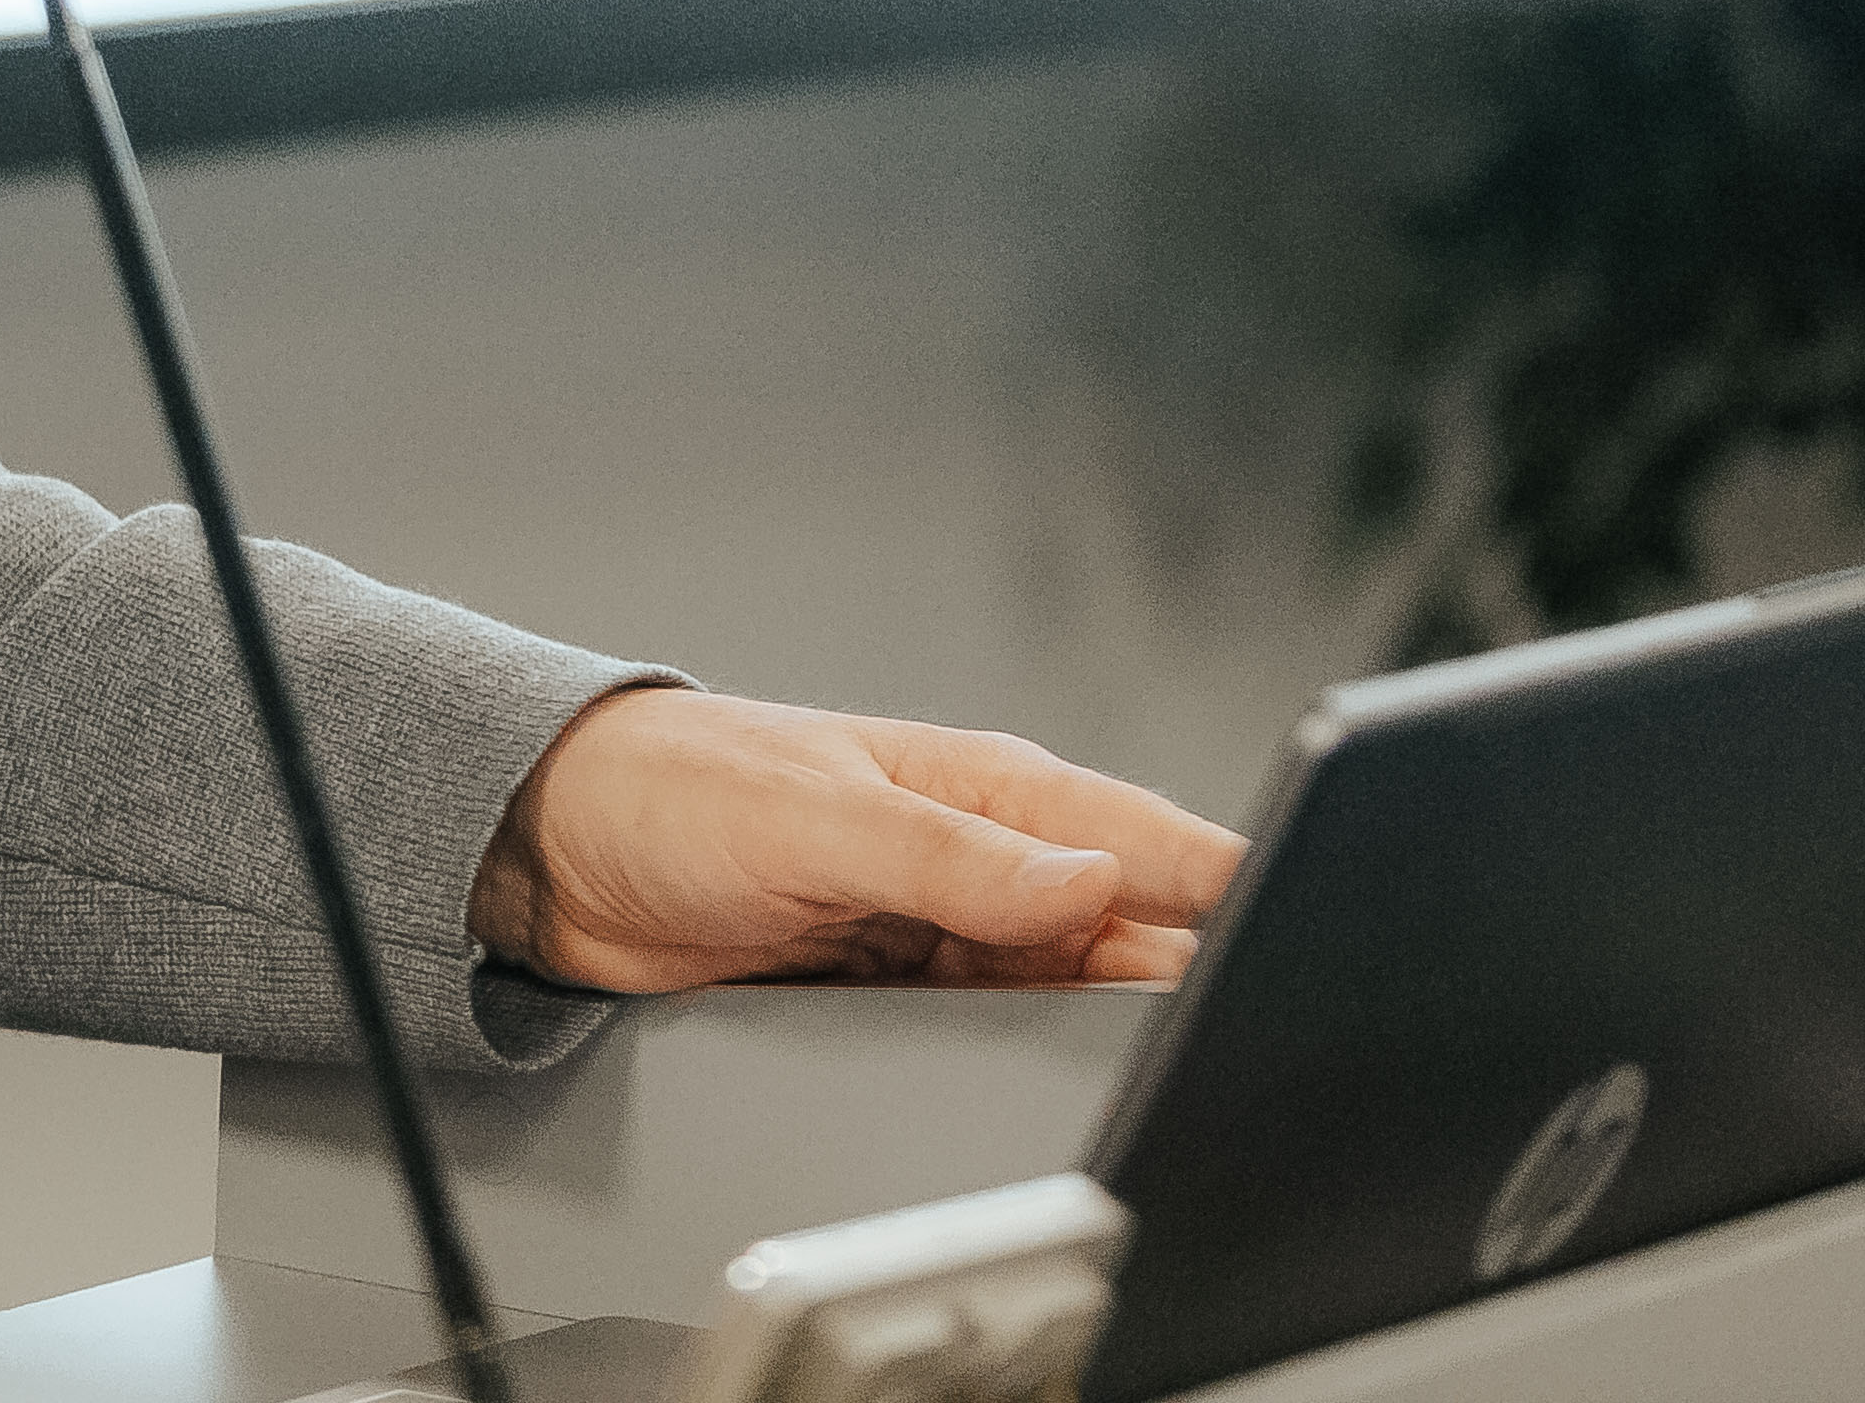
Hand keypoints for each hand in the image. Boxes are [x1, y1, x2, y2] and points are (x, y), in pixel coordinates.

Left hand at [473, 687, 1244, 995]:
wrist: (560, 848)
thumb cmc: (672, 787)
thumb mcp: (816, 817)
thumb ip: (950, 856)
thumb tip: (1082, 879)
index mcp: (987, 790)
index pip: (1146, 841)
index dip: (1232, 887)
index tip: (1304, 932)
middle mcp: (987, 856)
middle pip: (1134, 931)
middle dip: (1195, 973)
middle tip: (1258, 1031)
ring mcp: (951, 926)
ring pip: (1080, 990)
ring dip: (1120, 1020)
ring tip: (1178, 1062)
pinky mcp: (907, 989)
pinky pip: (1005, 1027)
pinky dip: (1040, 1050)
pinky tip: (1069, 1076)